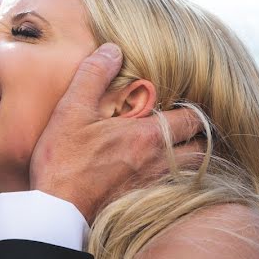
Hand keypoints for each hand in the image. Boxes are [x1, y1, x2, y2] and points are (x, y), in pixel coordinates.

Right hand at [29, 43, 203, 221]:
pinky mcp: (145, 204)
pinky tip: (158, 172)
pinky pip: (178, 191)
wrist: (56, 209)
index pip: (194, 118)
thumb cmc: (63, 160)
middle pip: (203, 148)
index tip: (180, 103)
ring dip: (190, 158)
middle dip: (198, 135)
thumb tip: (113, 50)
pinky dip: (177, 180)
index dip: (193, 109)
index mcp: (149, 135)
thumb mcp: (72, 110)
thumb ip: (94, 75)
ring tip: (176, 148)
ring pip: (194, 172)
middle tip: (184, 126)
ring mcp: (155, 186)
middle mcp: (160, 162)